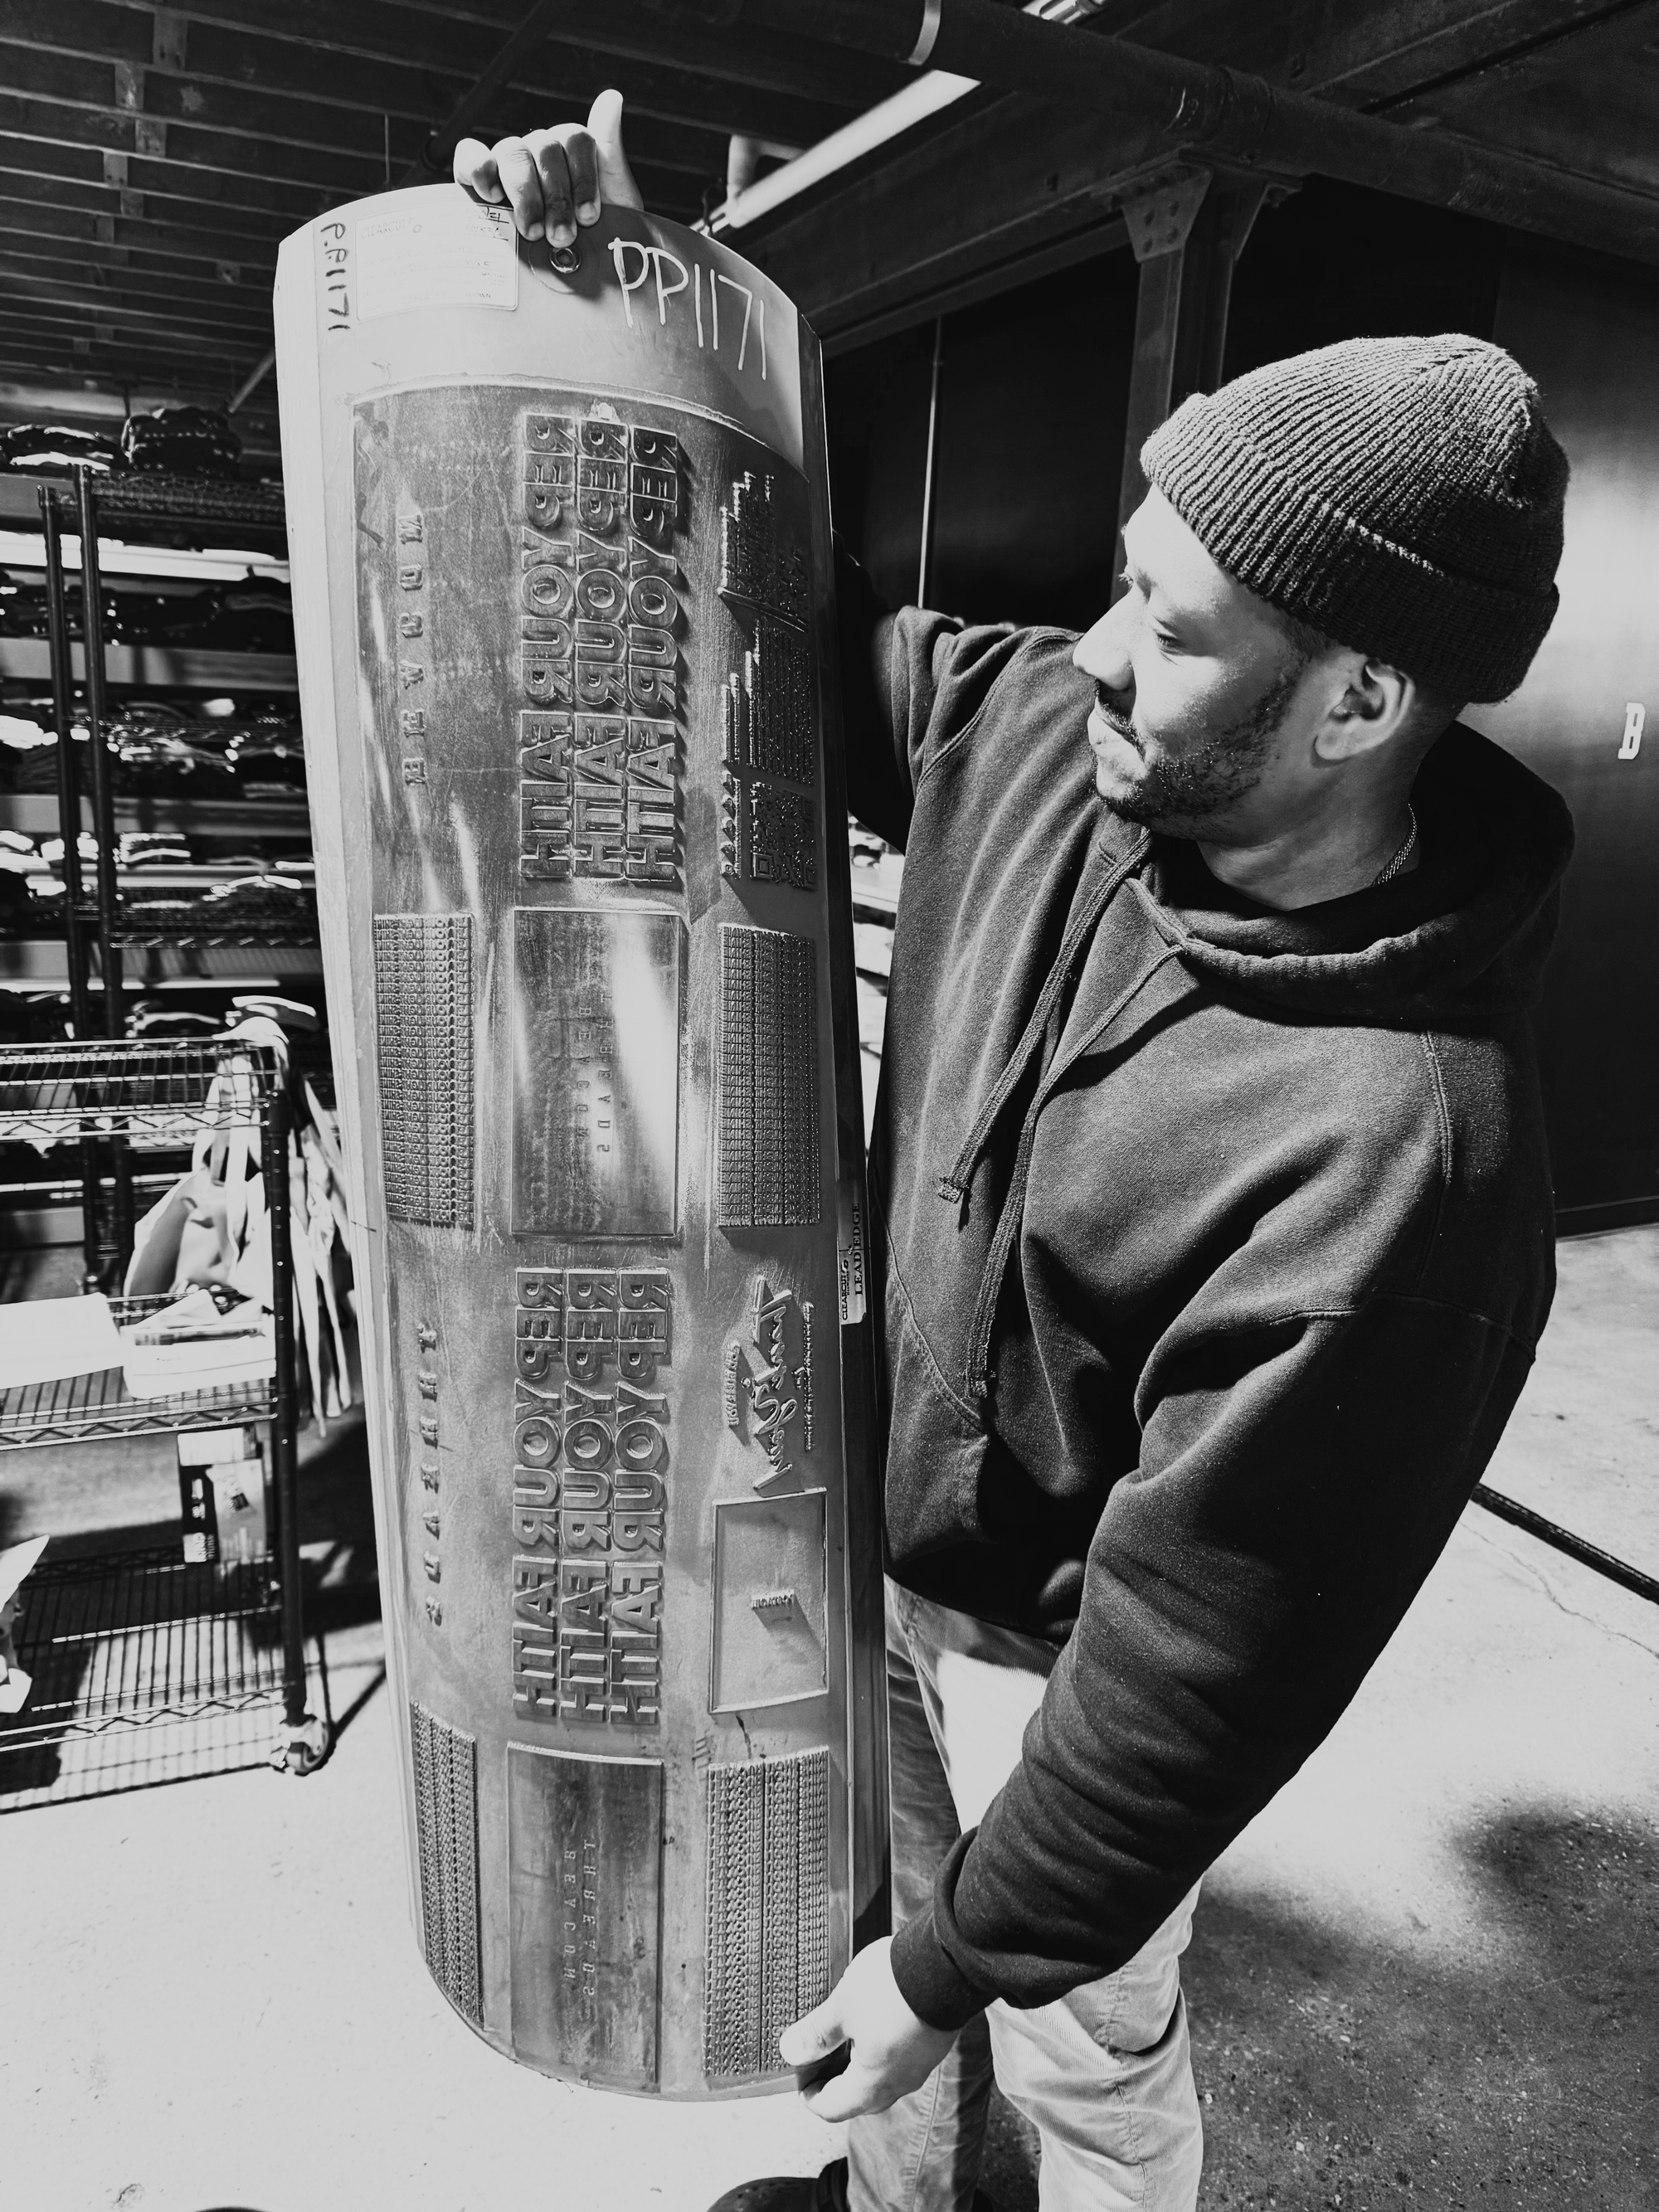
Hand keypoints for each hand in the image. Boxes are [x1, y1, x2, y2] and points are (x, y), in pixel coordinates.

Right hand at [453, 88, 643, 245]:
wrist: (569, 278)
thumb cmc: (589, 241)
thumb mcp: (614, 201)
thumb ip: (610, 151)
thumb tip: (612, 96)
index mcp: (570, 150)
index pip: (574, 138)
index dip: (583, 177)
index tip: (590, 217)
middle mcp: (538, 150)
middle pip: (544, 146)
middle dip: (556, 196)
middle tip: (562, 236)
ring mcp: (508, 164)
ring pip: (512, 153)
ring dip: (525, 193)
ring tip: (533, 231)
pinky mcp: (477, 180)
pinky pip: (470, 156)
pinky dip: (479, 169)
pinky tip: (492, 195)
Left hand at [778, 1938, 960, 2120]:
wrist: (946, 1963)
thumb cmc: (893, 1989)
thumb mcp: (842, 2006)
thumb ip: (816, 2033)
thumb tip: (790, 2051)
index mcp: (872, 2085)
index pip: (832, 2109)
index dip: (809, 2095)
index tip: (799, 2074)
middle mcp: (898, 2083)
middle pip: (857, 2099)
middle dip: (833, 2081)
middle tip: (816, 2055)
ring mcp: (919, 2065)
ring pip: (881, 2079)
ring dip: (857, 2065)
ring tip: (842, 2033)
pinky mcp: (932, 2045)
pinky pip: (900, 2060)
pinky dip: (880, 2050)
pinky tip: (872, 2022)